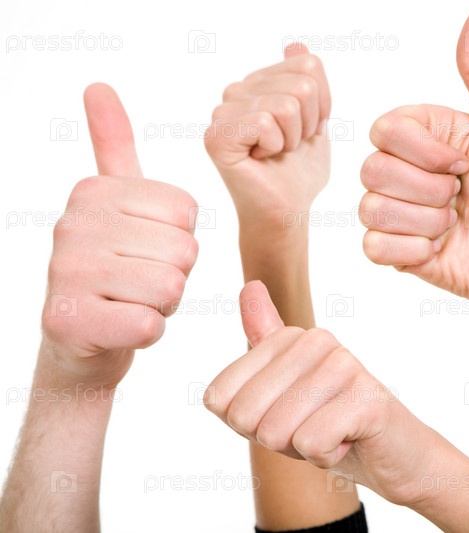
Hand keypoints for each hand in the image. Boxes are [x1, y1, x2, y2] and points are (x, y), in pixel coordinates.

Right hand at [40, 83, 198, 388]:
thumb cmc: (115, 269)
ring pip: (170, 287)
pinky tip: (122, 327)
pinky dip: (149, 332)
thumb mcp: (118, 203)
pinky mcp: (70, 321)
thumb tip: (97, 84)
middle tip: (140, 283)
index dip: (180, 240)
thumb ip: (113, 146)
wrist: (81, 340)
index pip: (186, 212)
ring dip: (162, 305)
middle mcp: (71, 225)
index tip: (147, 250)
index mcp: (93, 191)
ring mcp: (66, 273)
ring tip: (130, 302)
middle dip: (174, 275)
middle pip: (183, 250)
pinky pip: (149, 324)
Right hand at [204, 44, 330, 227]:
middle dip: (309, 122)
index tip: (306, 131)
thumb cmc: (299, 173)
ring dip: (293, 137)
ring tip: (276, 153)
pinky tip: (261, 159)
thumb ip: (309, 83)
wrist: (287, 211)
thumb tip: (296, 45)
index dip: (322, 104)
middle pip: (301, 83)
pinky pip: (265, 121)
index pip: (307, 65)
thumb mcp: (316, 122)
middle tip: (290, 146)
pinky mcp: (217, 136)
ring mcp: (223, 112)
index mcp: (258, 84)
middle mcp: (236, 92)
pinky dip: (275, 146)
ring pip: (286, 104)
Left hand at [204, 281, 445, 506]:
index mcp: (288, 338)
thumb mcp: (279, 393)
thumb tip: (249, 286)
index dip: (246, 425)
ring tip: (334, 432)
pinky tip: (349, 440)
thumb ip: (260, 347)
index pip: (219, 397)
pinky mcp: (367, 397)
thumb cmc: (333, 426)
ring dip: (302, 449)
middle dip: (273, 439)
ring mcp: (344, 365)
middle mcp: (316, 341)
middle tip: (312, 428)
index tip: (285, 417)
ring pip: (275, 431)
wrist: (397, 454)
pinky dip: (326, 457)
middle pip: (244, 415)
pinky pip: (311, 443)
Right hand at [360, 11, 468, 317]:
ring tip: (456, 226)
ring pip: (370, 208)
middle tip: (462, 198)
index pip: (384, 128)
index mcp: (432, 138)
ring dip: (424, 221)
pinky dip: (411, 250)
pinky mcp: (401, 252)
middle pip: (371, 168)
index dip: (420, 150)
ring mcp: (404, 214)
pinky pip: (373, 247)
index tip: (463, 164)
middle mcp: (412, 173)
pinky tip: (440, 250)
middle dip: (426, 189)